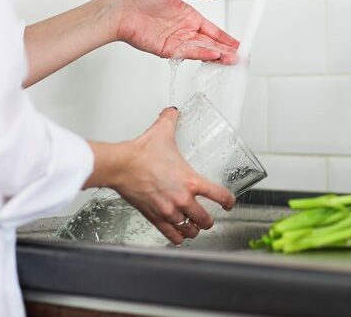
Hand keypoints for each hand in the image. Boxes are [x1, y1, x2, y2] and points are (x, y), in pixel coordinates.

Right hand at [92, 108, 235, 244]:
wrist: (121, 165)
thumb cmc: (141, 152)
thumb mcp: (162, 132)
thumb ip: (170, 120)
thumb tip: (172, 112)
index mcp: (191, 181)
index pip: (219, 195)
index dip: (228, 202)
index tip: (229, 204)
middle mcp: (182, 199)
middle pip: (205, 219)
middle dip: (208, 221)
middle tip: (208, 219)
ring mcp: (169, 211)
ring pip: (189, 230)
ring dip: (194, 230)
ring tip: (194, 228)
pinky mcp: (154, 217)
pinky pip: (170, 235)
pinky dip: (177, 237)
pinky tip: (178, 236)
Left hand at [114, 0, 239, 63]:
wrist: (123, 10)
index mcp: (189, 17)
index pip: (212, 29)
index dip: (225, 37)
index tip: (238, 44)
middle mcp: (185, 31)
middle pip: (210, 43)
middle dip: (226, 50)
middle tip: (240, 56)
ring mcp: (177, 42)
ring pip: (202, 50)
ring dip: (217, 55)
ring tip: (231, 59)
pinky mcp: (168, 50)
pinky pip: (188, 53)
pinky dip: (202, 54)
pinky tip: (213, 55)